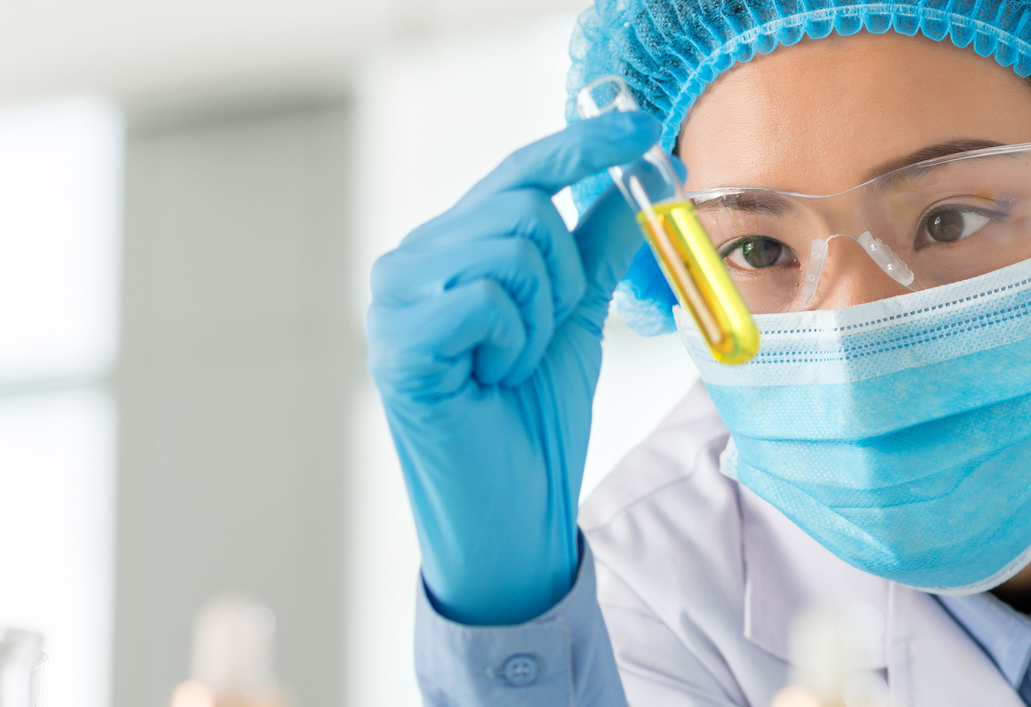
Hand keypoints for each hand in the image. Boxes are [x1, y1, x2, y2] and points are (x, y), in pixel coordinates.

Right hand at [367, 112, 659, 624]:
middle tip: (540, 337)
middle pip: (521, 207)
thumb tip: (635, 175)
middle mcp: (408, 263)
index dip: (579, 145)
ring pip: (509, 248)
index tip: (638, 122)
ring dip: (537, 317)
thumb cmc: (531, 422)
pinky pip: (487, 298)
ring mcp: (393, 301)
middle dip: (562, 275)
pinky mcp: (398, 342)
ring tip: (509, 364)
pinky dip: (512, 342)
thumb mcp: (577, 316)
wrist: (511, 514)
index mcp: (447, 250)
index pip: (516, 173)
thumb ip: (596, 244)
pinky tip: (490, 379)